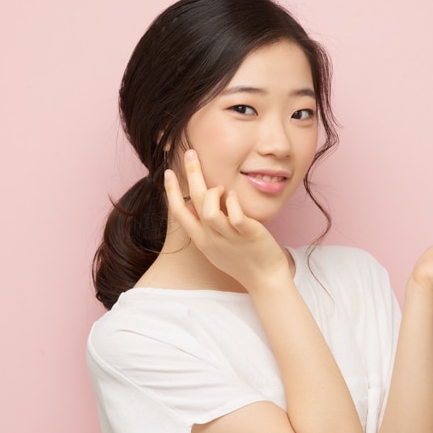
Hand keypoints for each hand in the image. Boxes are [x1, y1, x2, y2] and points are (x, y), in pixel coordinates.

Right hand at [164, 150, 289, 290]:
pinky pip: (235, 217)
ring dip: (213, 193)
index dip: (171, 192)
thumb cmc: (242, 260)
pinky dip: (233, 203)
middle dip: (191, 175)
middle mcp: (211, 238)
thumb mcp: (216, 246)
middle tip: (190, 153)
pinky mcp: (248, 235)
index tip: (168, 172)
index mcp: (201, 240)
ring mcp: (229, 237)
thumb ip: (206, 227)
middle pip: (194, 203)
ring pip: (210, 211)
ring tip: (223, 187)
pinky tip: (234, 195)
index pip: (179, 213)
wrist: (264, 279)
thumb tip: (197, 204)